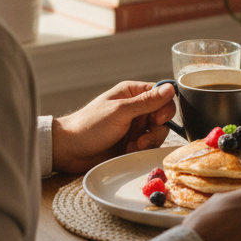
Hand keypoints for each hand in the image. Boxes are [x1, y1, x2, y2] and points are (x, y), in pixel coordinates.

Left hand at [51, 80, 177, 175]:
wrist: (70, 150)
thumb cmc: (90, 125)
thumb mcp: (120, 111)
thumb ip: (147, 101)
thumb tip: (171, 88)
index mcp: (132, 93)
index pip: (161, 95)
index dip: (165, 107)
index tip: (158, 119)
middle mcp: (136, 108)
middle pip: (162, 116)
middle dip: (156, 129)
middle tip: (142, 139)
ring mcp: (134, 127)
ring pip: (158, 133)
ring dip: (148, 142)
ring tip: (132, 147)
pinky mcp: (132, 143)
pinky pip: (148, 146)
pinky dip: (142, 150)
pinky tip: (127, 152)